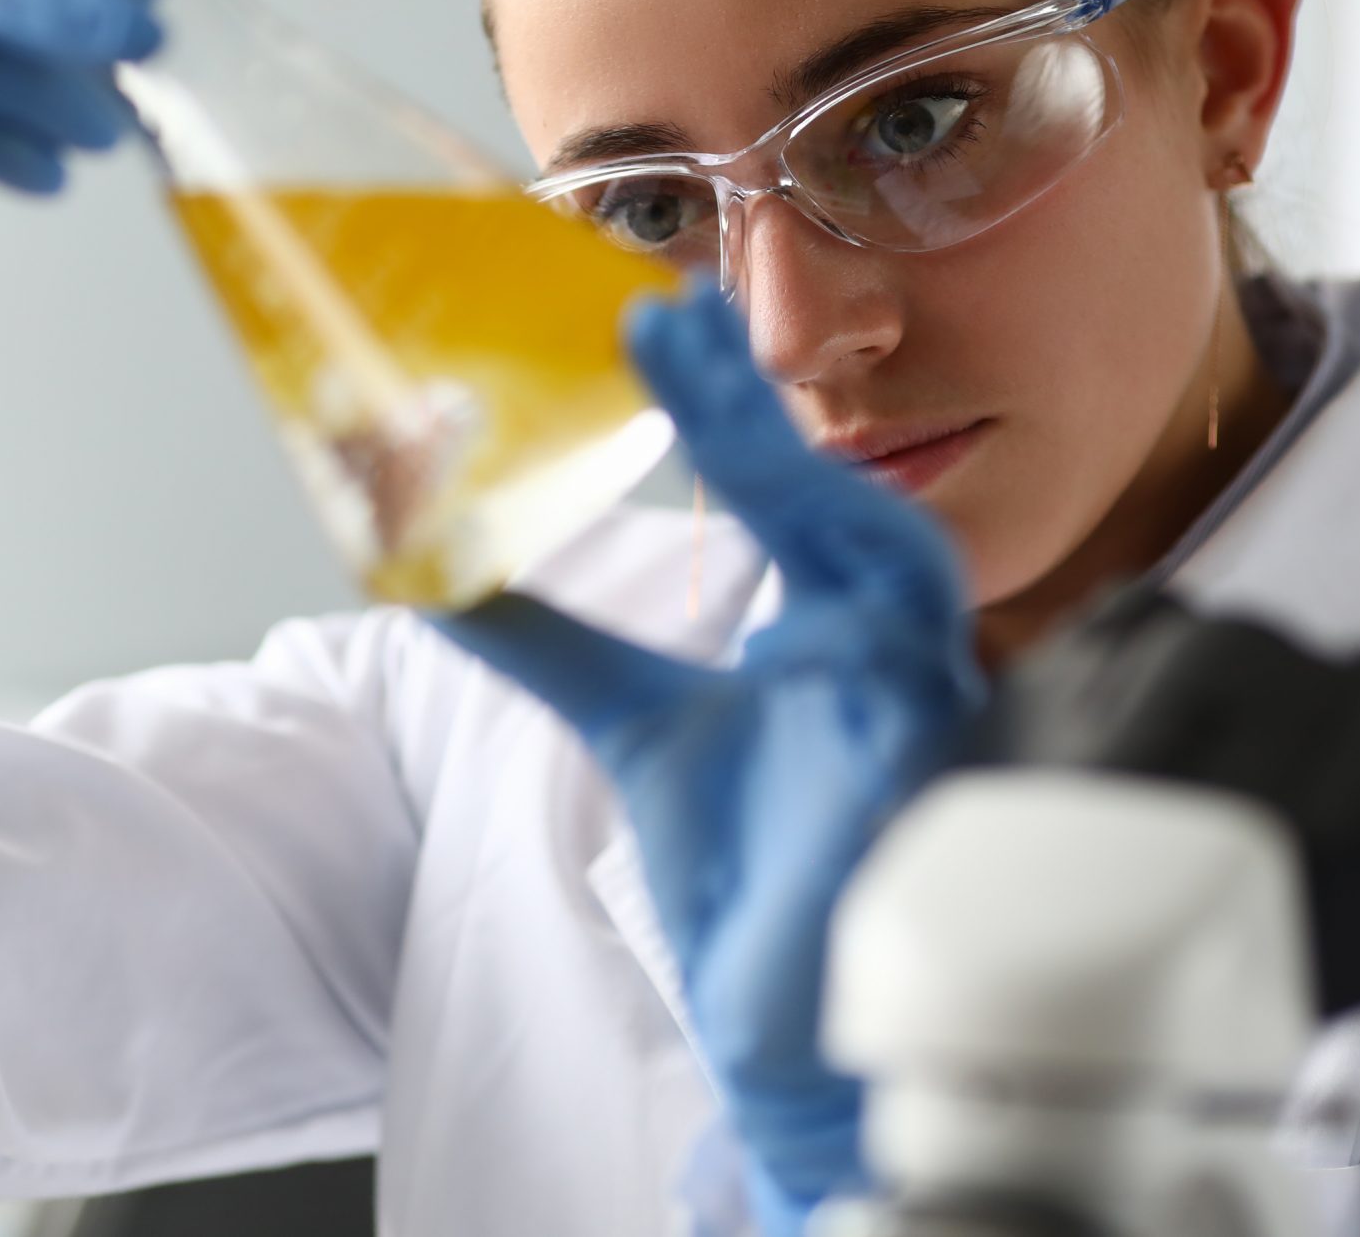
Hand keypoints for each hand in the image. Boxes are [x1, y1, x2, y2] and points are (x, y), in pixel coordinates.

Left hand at [433, 283, 982, 1232]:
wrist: (810, 1045)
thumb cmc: (762, 876)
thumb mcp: (639, 729)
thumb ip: (555, 641)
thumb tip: (436, 569)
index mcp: (836, 625)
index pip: (795, 490)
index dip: (734, 406)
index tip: (663, 314)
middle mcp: (892, 658)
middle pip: (852, 509)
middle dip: (765, 421)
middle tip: (675, 324)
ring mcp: (919, 728)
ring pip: (904, 581)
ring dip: (807, 490)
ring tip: (713, 404)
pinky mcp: (923, 815)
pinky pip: (896, 718)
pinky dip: (847, 664)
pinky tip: (782, 637)